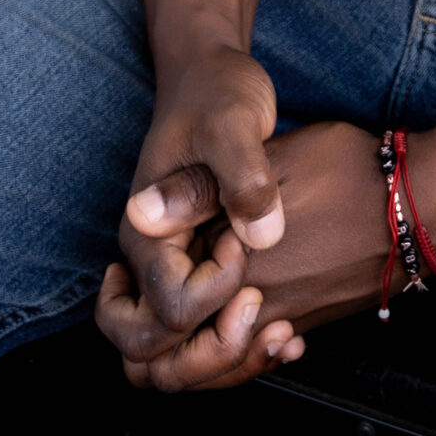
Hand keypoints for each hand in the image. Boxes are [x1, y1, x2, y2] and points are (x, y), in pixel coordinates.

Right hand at [96, 42, 303, 389]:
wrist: (210, 74)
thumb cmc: (218, 92)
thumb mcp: (234, 121)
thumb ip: (241, 177)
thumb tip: (252, 236)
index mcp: (146, 233)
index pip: (169, 309)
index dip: (217, 291)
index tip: (246, 243)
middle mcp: (149, 261)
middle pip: (149, 355)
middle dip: (210, 351)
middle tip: (260, 305)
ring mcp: (169, 269)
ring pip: (170, 360)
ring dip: (222, 361)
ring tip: (281, 335)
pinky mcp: (195, 268)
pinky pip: (200, 336)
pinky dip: (239, 348)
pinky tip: (288, 335)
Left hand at [98, 120, 399, 390]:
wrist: (422, 205)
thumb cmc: (350, 172)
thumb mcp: (268, 160)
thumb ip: (199, 191)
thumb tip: (138, 213)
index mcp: (231, 273)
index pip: (151, 328)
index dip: (123, 305)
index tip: (121, 271)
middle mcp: (253, 311)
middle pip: (171, 373)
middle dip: (144, 348)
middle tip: (135, 303)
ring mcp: (282, 323)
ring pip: (211, 374)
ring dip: (188, 352)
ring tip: (178, 302)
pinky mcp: (305, 322)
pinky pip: (253, 361)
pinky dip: (234, 351)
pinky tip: (239, 314)